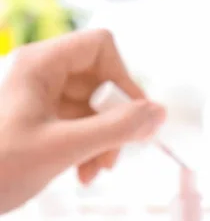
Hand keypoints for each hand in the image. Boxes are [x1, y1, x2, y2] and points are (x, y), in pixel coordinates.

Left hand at [0, 29, 164, 212]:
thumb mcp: (63, 147)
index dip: (123, 77)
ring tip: (95, 171)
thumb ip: (116, 129)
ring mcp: (40, 99)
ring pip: (93, 107)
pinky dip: (89, 148)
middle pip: (101, 81)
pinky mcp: (40, 121)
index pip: (100, 47)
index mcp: (39, 66)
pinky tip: (82, 173)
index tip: (133, 113)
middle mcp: (41, 75)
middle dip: (114, 119)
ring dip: (104, 140)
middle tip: (114, 152)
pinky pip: (80, 125)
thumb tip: (159, 113)